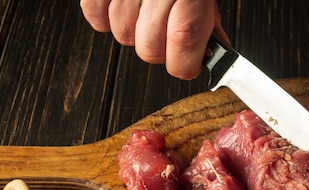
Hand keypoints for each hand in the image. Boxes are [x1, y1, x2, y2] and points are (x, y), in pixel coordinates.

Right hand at [80, 0, 227, 79]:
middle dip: (159, 48)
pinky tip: (123, 6)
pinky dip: (103, 17)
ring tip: (145, 9)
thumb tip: (213, 54)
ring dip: (133, 30)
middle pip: (149, 49)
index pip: (185, 42)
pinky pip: (94, 15)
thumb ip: (208, 21)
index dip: (185, 63)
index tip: (188, 64)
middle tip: (165, 31)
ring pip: (122, 34)